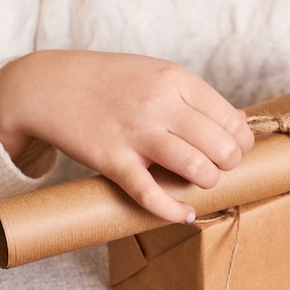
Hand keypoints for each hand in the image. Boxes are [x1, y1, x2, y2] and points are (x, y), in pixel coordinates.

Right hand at [0, 50, 253, 222]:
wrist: (48, 84)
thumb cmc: (110, 81)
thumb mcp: (157, 74)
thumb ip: (197, 98)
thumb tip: (240, 122)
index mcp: (176, 79)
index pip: (231, 120)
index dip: (241, 143)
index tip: (234, 150)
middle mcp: (160, 103)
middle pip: (220, 147)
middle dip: (227, 165)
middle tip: (216, 168)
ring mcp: (135, 132)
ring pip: (195, 168)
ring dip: (206, 183)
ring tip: (199, 183)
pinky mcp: (111, 159)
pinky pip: (150, 194)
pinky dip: (173, 211)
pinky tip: (185, 215)